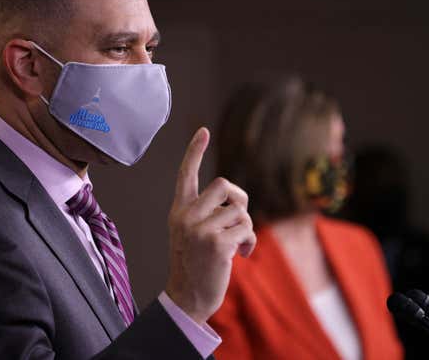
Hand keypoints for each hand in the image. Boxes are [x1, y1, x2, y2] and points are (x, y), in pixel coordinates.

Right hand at [165, 127, 256, 324]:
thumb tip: (235, 200)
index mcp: (179, 211)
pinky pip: (246, 230)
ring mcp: (200, 230)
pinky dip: (249, 242)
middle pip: (225, 185)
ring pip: (240, 211)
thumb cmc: (194, 264)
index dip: (194, 152)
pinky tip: (241, 254)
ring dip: (246, 228)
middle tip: (239, 219)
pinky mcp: (216, 244)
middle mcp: (186, 216)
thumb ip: (204, 213)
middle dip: (240, 200)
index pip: (185, 175)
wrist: (187, 298)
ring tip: (238, 245)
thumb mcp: (190, 234)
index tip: (203, 131)